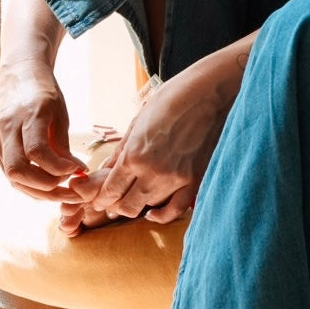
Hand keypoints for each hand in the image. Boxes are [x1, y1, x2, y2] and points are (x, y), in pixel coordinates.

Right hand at [0, 57, 84, 199]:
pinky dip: (29, 184)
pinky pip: (10, 173)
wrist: (19, 76)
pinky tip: (47, 185)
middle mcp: (8, 127)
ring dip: (37, 191)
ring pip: (11, 176)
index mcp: (29, 114)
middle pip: (17, 170)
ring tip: (61, 191)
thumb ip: (63, 145)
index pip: (36, 151)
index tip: (76, 170)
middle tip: (68, 187)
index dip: (57, 167)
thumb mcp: (60, 113)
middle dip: (45, 186)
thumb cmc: (44, 93)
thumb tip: (75, 172)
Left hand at [70, 54, 237, 225]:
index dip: (101, 199)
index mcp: (134, 154)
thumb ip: (121, 151)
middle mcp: (153, 172)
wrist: (209, 92)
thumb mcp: (138, 121)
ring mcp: (176, 179)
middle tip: (114, 200)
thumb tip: (106, 171)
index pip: (110, 191)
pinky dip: (161, 215)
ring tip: (134, 197)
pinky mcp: (195, 181)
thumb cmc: (173, 99)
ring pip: (149, 207)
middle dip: (116, 206)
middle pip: (127, 206)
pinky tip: (153, 213)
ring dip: (138, 205)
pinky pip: (174, 210)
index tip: (99, 200)